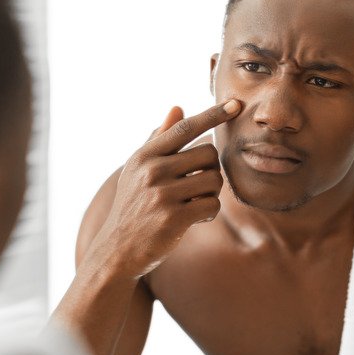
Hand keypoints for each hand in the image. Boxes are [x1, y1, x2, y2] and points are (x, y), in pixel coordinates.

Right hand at [82, 99, 241, 279]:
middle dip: (211, 169)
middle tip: (198, 185)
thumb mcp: (137, 169)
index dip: (213, 115)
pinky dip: (209, 212)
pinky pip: (212, 205)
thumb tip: (178, 107)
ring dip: (212, 192)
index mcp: (144, 155)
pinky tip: (195, 218)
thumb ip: (158, 139)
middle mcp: (152, 171)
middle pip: (208, 154)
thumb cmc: (133, 205)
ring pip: (214, 180)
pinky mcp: (174, 218)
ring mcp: (162, 194)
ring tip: (195, 202)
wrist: (118, 249)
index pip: (185, 128)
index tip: (236, 105)